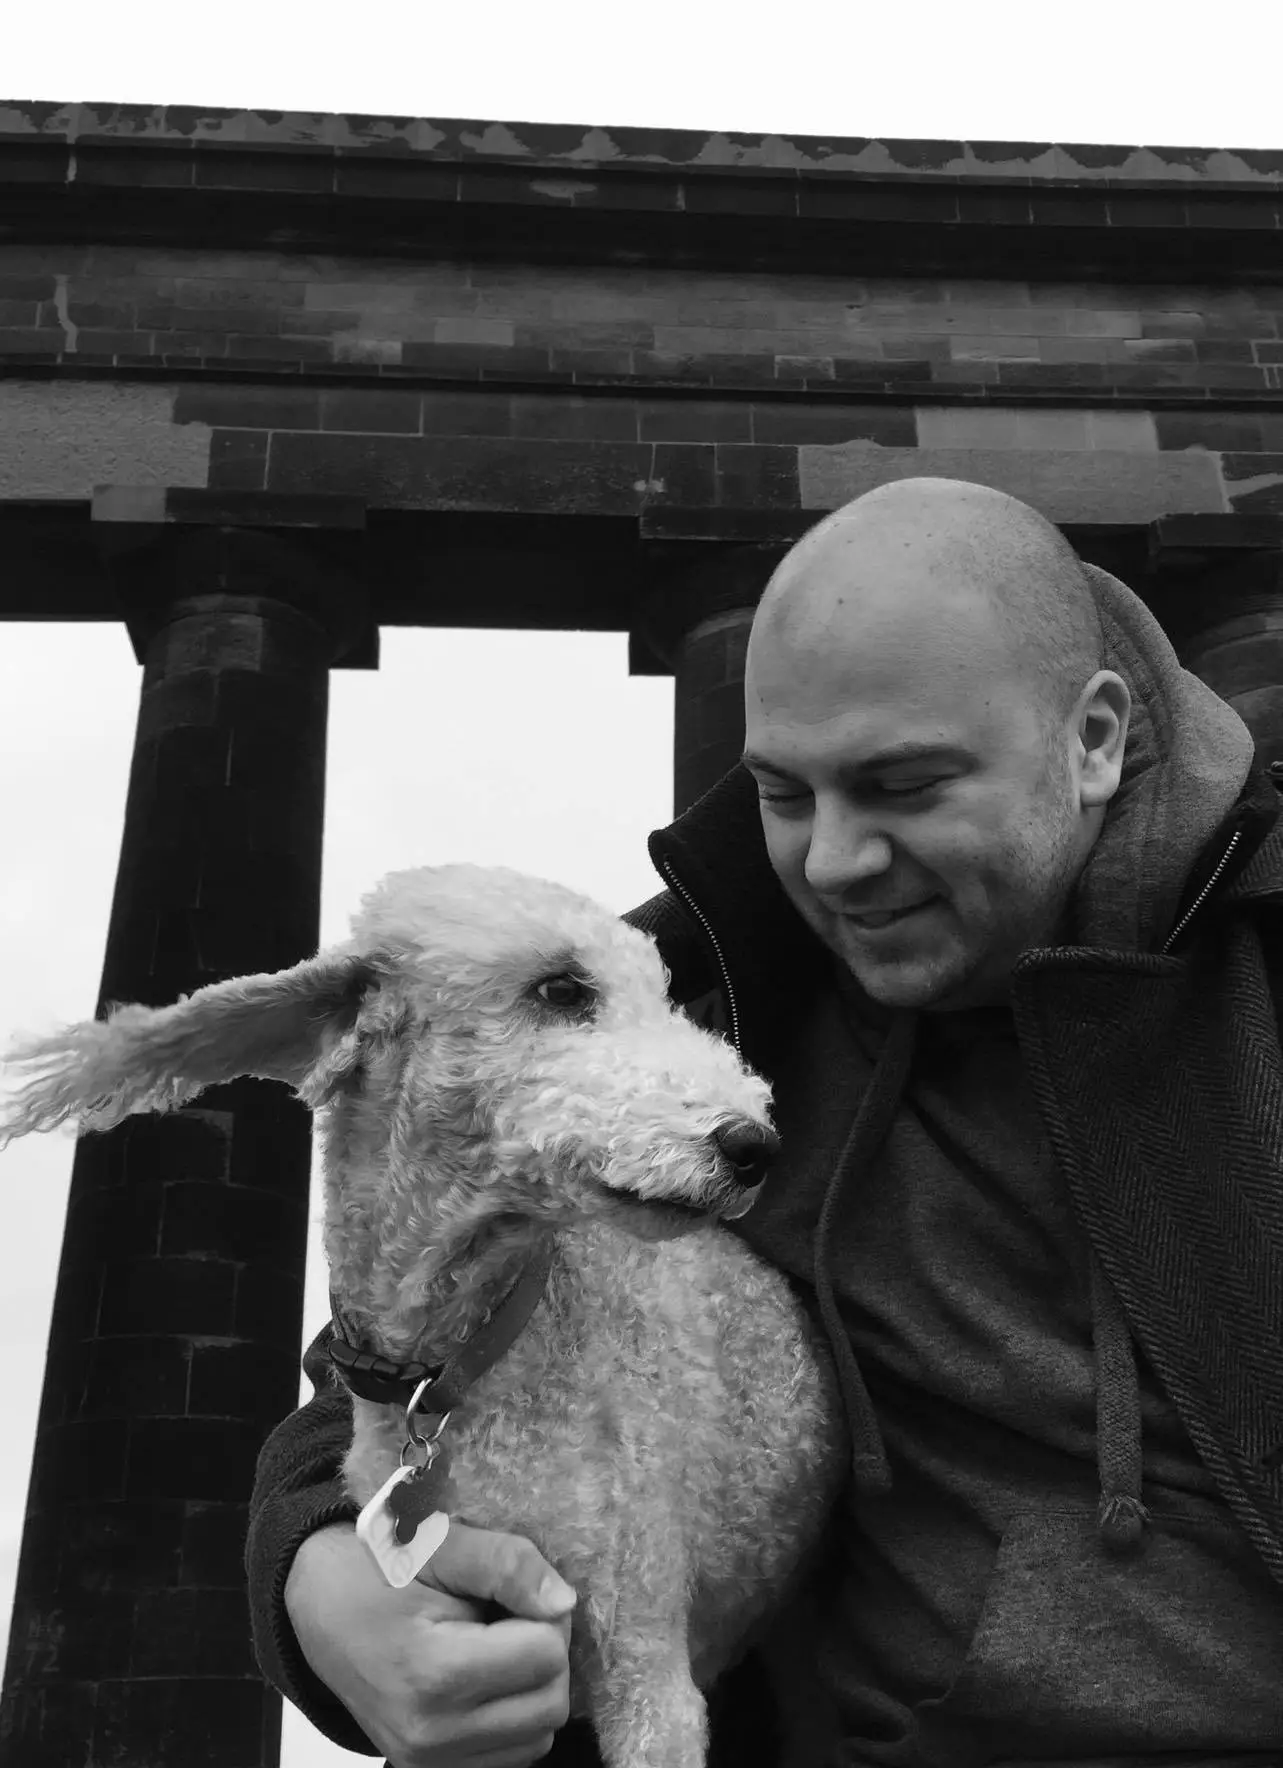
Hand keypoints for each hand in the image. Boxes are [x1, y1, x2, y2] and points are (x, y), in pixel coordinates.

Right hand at [285, 1519, 576, 1767]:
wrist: (322, 1608)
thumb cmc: (381, 1568)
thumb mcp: (442, 1545)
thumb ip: (507, 1564)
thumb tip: (565, 1603)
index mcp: (434, 1674)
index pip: (547, 1654)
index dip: (544, 1612)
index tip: (511, 1594)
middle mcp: (432, 1735)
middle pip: (551, 1703)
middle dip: (546, 1653)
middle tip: (508, 1617)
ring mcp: (429, 1762)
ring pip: (538, 1737)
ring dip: (532, 1689)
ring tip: (492, 1647)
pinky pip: (510, 1757)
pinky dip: (513, 1718)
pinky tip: (483, 1680)